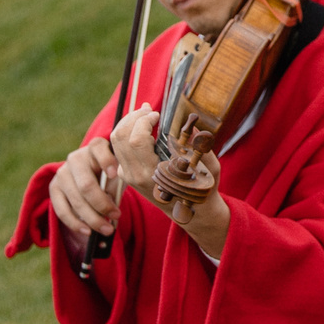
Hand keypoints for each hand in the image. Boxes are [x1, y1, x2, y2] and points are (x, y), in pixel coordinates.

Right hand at [50, 136, 123, 241]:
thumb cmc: (111, 175)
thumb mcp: (118, 174)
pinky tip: (88, 231)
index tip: (114, 174)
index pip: (98, 148)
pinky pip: (62, 210)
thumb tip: (111, 207)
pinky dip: (76, 223)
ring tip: (107, 229)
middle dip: (102, 205)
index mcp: (95, 147)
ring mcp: (62, 173)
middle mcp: (75, 158)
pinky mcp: (54, 188)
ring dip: (92, 218)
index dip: (106, 161)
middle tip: (117, 216)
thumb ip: (116, 183)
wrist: (92, 176)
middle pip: (86, 185)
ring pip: (75, 200)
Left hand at [111, 109, 233, 260]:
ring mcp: (128, 176)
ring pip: (115, 141)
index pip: (136, 140)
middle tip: (148, 109)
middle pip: (120, 137)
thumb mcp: (208, 168)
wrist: (190, 213)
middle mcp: (136, 175)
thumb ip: (200, 147)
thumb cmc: (201, 189)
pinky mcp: (126, 174)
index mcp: (154, 174)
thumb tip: (191, 125)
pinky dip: (127, 133)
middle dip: (133, 117)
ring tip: (144, 114)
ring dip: (127, 123)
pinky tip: (141, 127)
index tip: (158, 115)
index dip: (144, 121)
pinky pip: (119, 148)